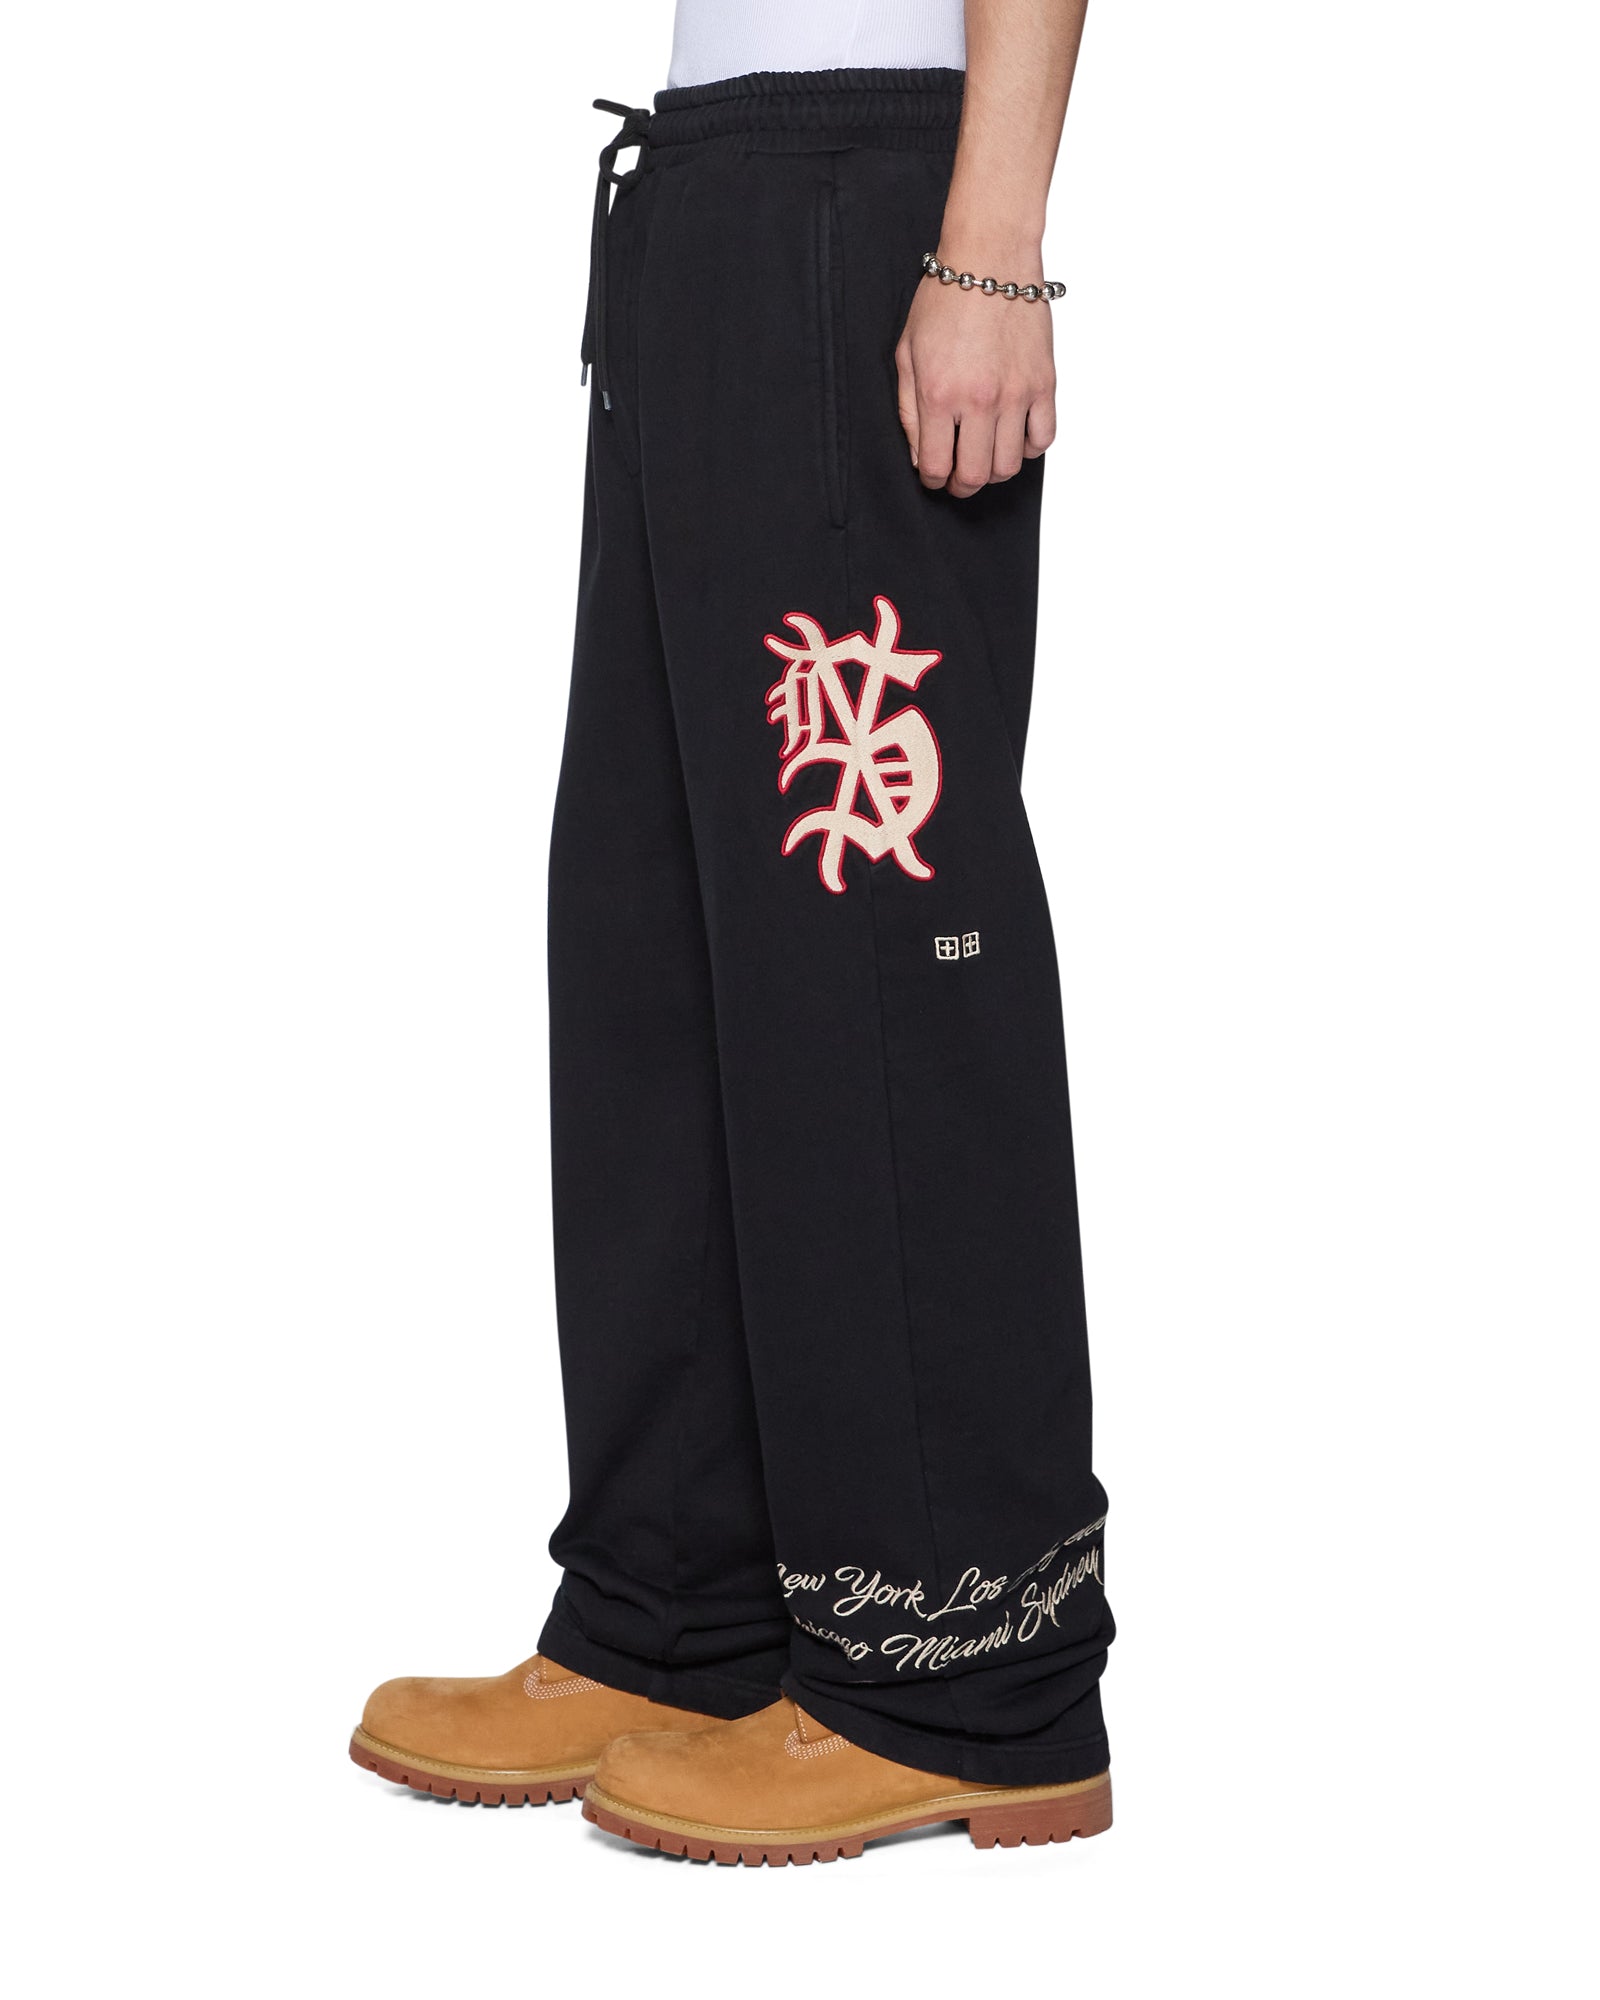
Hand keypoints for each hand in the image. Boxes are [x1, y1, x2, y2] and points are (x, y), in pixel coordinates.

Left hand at [895, 269, 1056, 497]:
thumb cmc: (945, 299)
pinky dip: (1029, 448)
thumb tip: (920, 456)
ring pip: (1010, 466)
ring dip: (995, 472)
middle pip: (975, 475)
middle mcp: (979, 400)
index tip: (934, 477)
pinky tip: (1014, 436)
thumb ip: (909, 410)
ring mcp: (1016, 393)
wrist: (991, 257)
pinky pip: (1043, 439)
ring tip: (985, 457)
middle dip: (962, 487)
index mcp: (939, 394)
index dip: (933, 482)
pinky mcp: (1044, 383)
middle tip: (958, 479)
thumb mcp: (907, 353)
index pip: (937, 467)